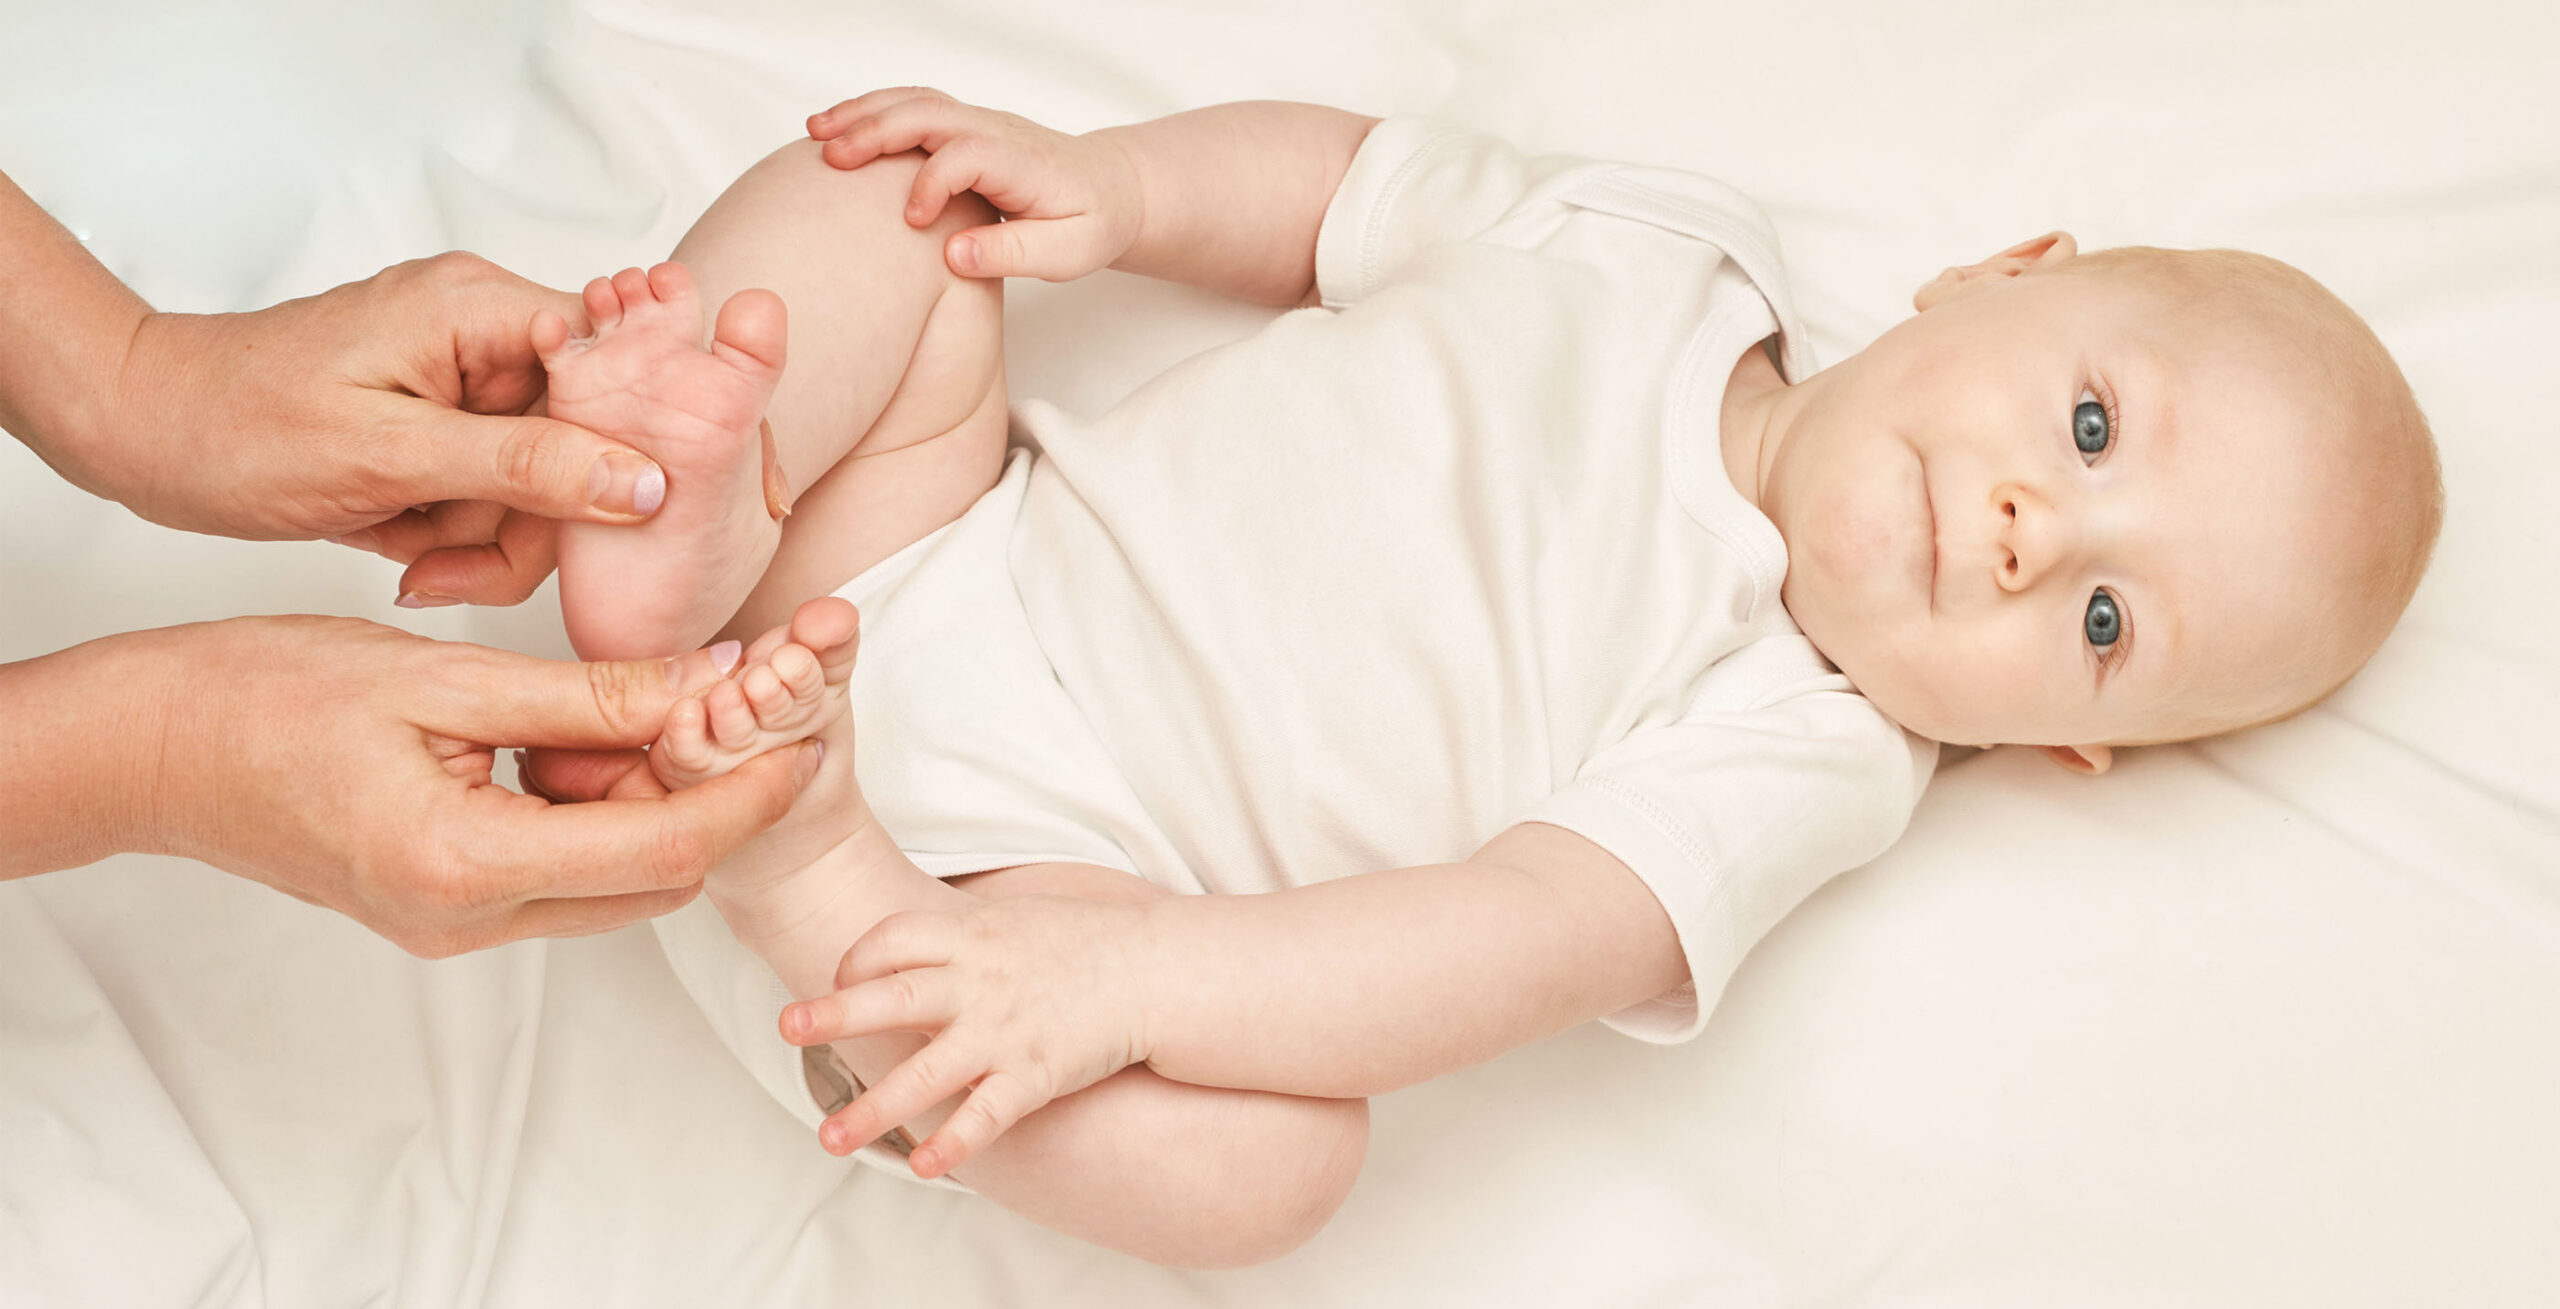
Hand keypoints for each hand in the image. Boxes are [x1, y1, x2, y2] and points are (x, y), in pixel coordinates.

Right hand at [7, 616, 821, 955]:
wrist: (146, 751)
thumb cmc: (262, 698)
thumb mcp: (442, 675)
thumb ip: (587, 692)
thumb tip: (711, 678)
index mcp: (469, 864)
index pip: (666, 846)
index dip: (750, 792)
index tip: (806, 734)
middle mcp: (468, 919)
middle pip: (655, 876)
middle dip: (711, 794)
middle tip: (732, 699)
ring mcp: (455, 923)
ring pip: (614, 878)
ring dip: (653, 800)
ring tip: (657, 701)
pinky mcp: (443, 905)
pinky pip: (560, 870)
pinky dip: (597, 810)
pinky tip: (586, 731)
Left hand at [99, 251, 727, 606]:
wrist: (145, 432)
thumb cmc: (238, 426)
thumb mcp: (389, 456)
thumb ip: (525, 467)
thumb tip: (644, 481)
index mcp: (484, 310)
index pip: (623, 362)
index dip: (647, 438)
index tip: (645, 512)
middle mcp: (490, 334)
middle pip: (592, 438)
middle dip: (539, 519)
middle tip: (460, 564)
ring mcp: (471, 382)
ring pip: (553, 481)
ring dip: (494, 538)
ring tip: (418, 560)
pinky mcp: (452, 426)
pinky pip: (506, 492)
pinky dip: (465, 534)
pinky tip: (409, 549)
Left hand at [779, 893, 1157, 1177]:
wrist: (1161, 969)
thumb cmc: (1092, 940)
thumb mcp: (1021, 916)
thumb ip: (967, 931)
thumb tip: (925, 939)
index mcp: (973, 935)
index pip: (892, 938)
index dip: (856, 960)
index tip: (841, 979)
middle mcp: (979, 982)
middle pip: (890, 996)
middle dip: (833, 1014)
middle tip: (785, 1027)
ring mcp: (1004, 1031)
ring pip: (923, 1074)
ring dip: (871, 1108)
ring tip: (829, 1139)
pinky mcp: (1035, 1074)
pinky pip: (983, 1116)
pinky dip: (951, 1144)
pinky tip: (921, 1167)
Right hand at [806, 87, 1143, 282]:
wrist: (1113, 188)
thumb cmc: (1092, 223)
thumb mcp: (1070, 253)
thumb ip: (1016, 253)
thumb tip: (953, 254)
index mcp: (1023, 163)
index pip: (968, 155)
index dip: (934, 183)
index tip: (911, 220)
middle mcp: (997, 132)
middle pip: (931, 114)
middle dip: (878, 131)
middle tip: (831, 159)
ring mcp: (979, 124)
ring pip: (916, 102)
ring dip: (864, 113)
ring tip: (816, 134)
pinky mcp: (965, 128)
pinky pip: (915, 108)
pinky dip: (873, 113)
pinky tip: (837, 132)